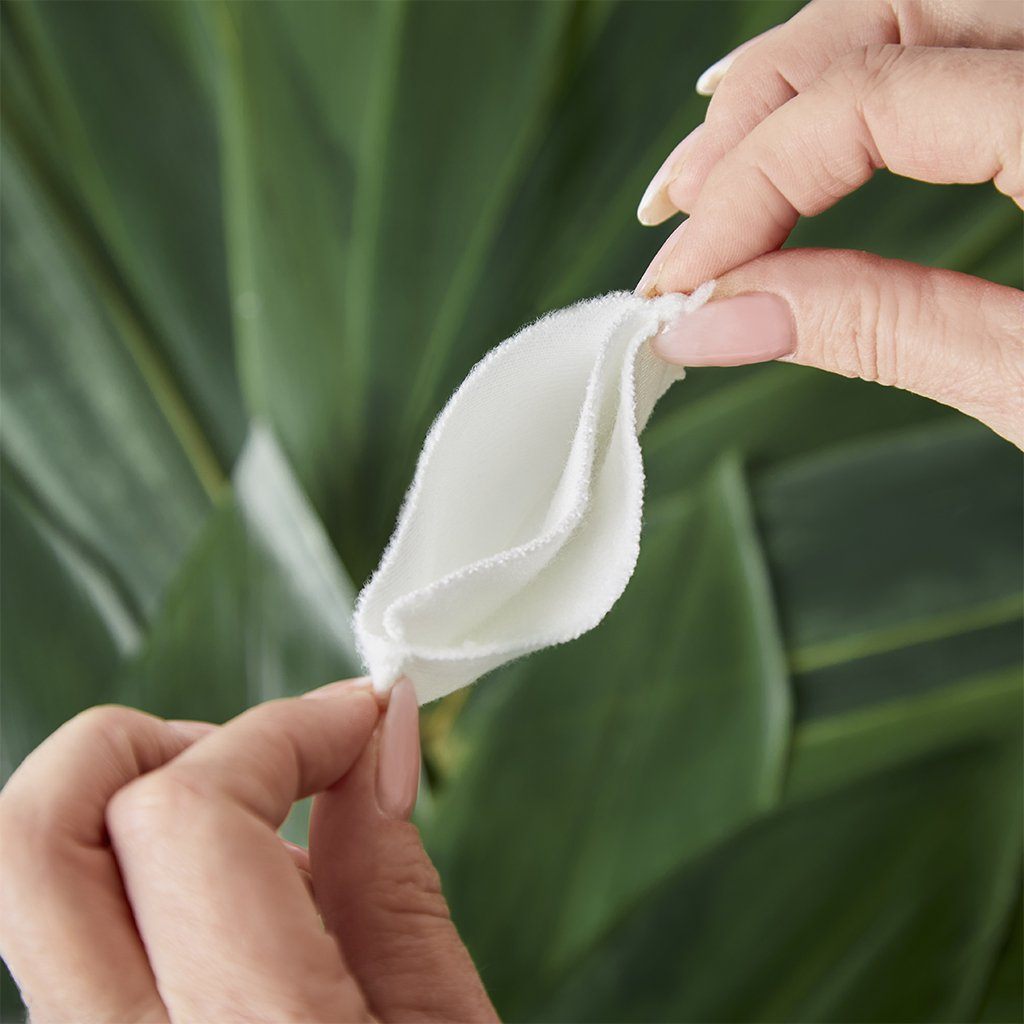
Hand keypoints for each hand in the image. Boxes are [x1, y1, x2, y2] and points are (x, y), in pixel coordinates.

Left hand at [0, 680, 495, 1021]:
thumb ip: (391, 874)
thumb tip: (376, 739)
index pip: (186, 819)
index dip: (283, 728)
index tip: (362, 716)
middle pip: (26, 843)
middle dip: (138, 743)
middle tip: (253, 757)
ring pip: (33, 895)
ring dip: (134, 811)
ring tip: (255, 831)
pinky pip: (70, 957)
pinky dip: (139, 887)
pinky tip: (236, 912)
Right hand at [636, 0, 1022, 448]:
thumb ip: (881, 329)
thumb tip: (716, 323)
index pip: (870, 102)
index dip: (750, 187)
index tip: (682, 277)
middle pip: (882, 19)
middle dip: (754, 113)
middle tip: (675, 208)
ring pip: (909, 14)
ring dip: (793, 84)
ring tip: (710, 171)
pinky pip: (949, 42)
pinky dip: (860, 72)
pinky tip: (795, 116)